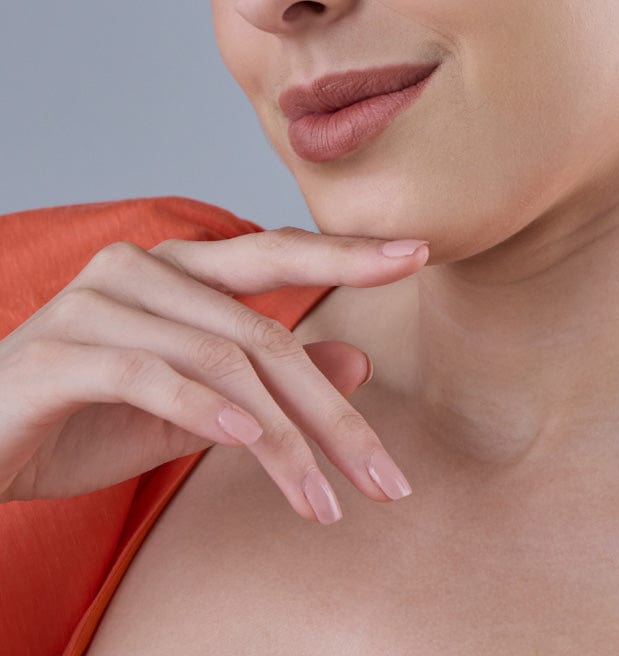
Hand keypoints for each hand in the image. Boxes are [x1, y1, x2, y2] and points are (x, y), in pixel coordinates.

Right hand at [0, 226, 429, 523]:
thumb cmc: (84, 417)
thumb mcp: (196, 404)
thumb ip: (269, 381)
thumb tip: (360, 361)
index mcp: (181, 268)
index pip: (280, 252)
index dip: (349, 252)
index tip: (419, 254)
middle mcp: (144, 269)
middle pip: (265, 330)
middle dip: (333, 408)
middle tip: (387, 473)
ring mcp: (100, 303)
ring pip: (224, 363)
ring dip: (285, 441)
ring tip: (327, 501)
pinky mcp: (63, 353)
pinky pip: (155, 377)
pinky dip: (209, 412)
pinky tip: (255, 448)